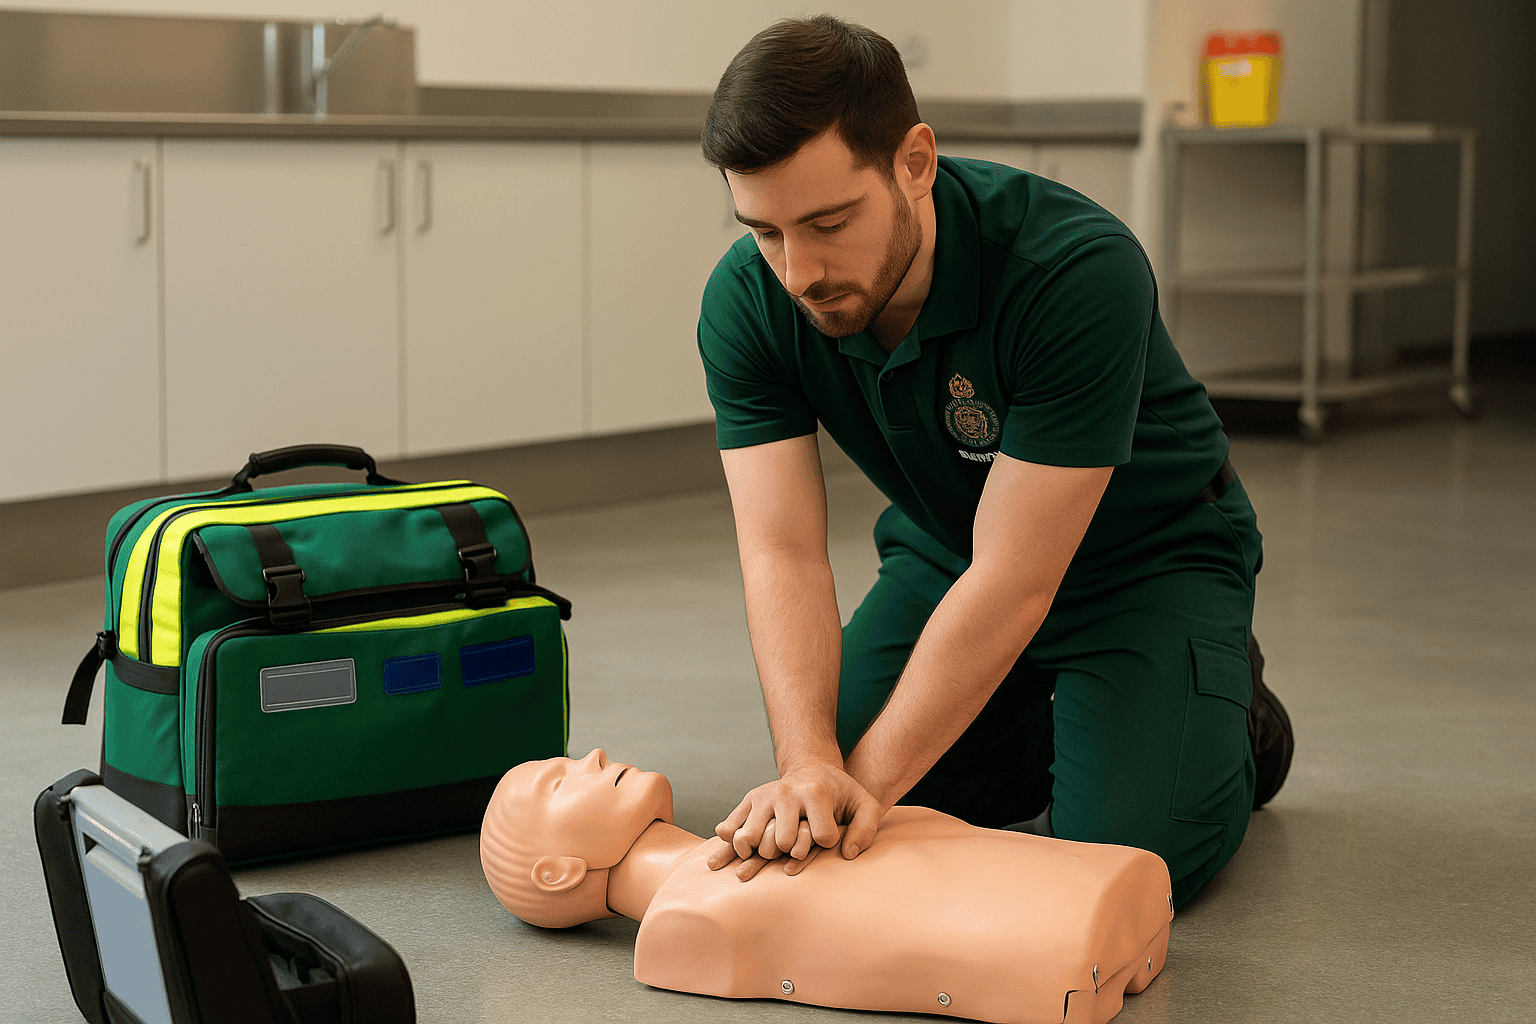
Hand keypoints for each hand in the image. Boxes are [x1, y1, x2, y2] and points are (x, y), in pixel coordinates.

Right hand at [707, 762, 881, 873]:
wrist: (812, 770)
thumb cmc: (840, 793)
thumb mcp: (864, 804)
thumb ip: (866, 829)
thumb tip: (846, 854)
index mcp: (815, 793)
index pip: (822, 836)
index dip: (828, 842)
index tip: (828, 834)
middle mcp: (785, 793)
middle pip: (782, 842)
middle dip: (793, 850)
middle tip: (798, 841)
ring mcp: (763, 797)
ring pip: (750, 839)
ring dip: (761, 853)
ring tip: (772, 849)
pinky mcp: (749, 800)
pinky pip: (730, 828)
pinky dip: (729, 845)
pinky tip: (733, 855)